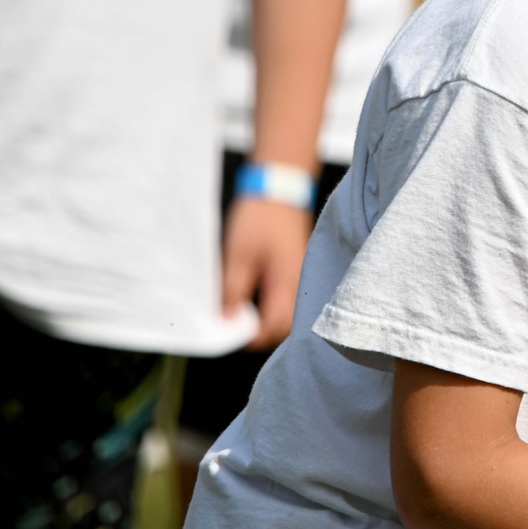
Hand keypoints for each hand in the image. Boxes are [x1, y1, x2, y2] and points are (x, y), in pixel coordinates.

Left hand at [221, 196, 311, 348]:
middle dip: (259, 334)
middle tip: (232, 327)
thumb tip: (227, 321)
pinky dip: (271, 307)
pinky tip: (253, 300)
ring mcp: (300, 278)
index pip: (273, 327)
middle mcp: (299, 285)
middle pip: (284, 326)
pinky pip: (288, 300)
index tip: (228, 334)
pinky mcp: (297, 271)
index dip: (251, 338)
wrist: (279, 190)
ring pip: (287, 314)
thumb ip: (233, 291)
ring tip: (239, 315)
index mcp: (285, 283)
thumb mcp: (238, 256)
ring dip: (266, 321)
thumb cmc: (259, 220)